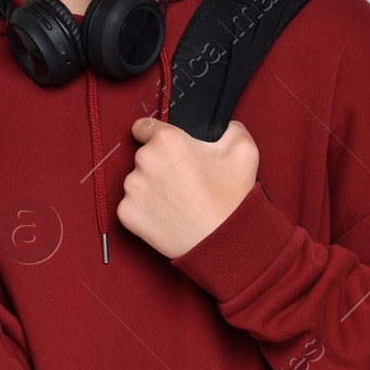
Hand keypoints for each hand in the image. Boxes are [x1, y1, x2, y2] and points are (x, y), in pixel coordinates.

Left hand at [115, 117, 258, 258]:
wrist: (224, 242)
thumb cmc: (232, 198)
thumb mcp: (244, 151)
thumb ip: (231, 129)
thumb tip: (225, 127)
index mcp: (167, 140)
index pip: (143, 127)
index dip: (153, 135)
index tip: (163, 148)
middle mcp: (143, 160)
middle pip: (143, 157)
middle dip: (159, 166)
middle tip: (183, 182)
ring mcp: (132, 188)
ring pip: (136, 181)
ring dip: (151, 188)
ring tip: (178, 202)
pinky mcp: (126, 213)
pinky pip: (130, 206)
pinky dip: (145, 211)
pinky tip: (167, 216)